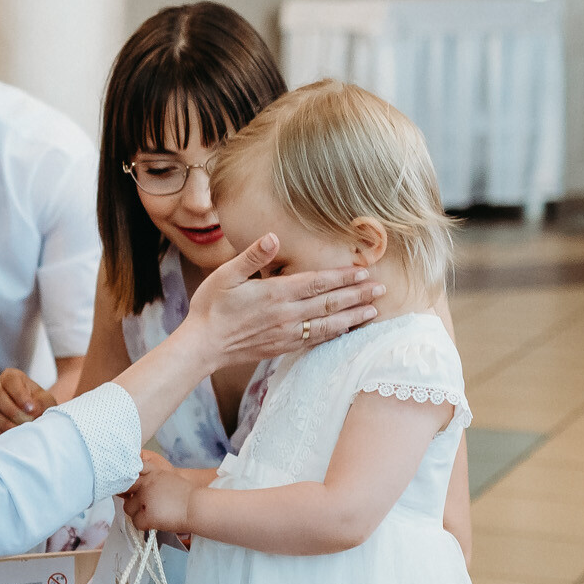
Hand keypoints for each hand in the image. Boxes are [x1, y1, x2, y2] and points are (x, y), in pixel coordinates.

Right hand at [0, 367, 56, 436]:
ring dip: (8, 423)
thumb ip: (40, 404)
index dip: (19, 394)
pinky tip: (15, 434)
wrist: (33, 417)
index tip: (30, 408)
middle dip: (12, 410)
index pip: (10, 380)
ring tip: (23, 430)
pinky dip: (2, 431)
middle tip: (26, 421)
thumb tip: (31, 412)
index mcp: (11, 376)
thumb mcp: (45, 401)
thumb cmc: (39, 404)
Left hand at [121, 453, 203, 533]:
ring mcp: (145, 499)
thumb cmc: (188, 496)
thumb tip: (138, 485)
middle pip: (125, 490)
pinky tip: (154, 523)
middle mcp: (146, 484)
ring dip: (137, 513)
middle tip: (141, 505)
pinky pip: (136, 523)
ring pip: (128, 508)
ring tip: (151, 515)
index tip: (129, 489)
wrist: (197, 508)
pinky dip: (144, 525)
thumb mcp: (168, 479)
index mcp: (152, 473)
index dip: (128, 482)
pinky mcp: (147, 515)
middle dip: (131, 498)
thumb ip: (153, 479)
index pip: (130, 473)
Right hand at [183, 233, 382, 364]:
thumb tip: (272, 236)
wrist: (202, 345)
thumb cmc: (211, 307)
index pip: (318, 283)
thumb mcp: (225, 275)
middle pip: (329, 303)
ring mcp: (286, 334)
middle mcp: (286, 315)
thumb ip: (251, 256)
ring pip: (328, 324)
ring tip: (373, 310)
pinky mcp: (282, 347)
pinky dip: (334, 334)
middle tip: (381, 288)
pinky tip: (346, 329)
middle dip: (357, 295)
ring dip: (353, 316)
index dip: (343, 277)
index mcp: (275, 293)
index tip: (363, 272)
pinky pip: (315, 340)